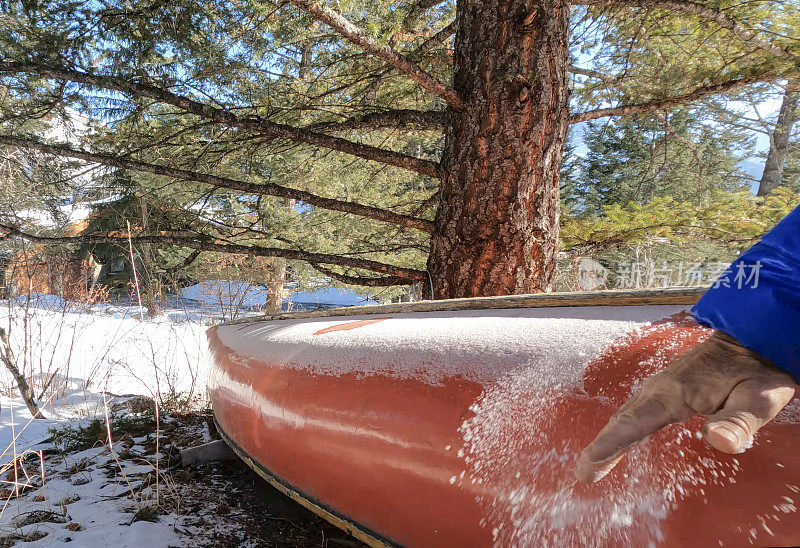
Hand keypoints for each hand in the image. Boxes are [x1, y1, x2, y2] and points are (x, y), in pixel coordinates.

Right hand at [575, 330, 795, 482]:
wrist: (750, 338)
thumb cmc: (756, 370)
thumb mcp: (760, 397)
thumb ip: (740, 422)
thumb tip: (719, 442)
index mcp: (676, 392)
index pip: (639, 421)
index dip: (614, 442)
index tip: (591, 459)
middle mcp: (660, 389)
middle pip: (624, 420)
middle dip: (602, 447)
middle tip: (583, 473)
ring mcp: (659, 388)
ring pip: (626, 415)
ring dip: (607, 439)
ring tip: (591, 464)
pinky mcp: (663, 390)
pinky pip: (634, 411)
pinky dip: (619, 428)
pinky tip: (616, 439)